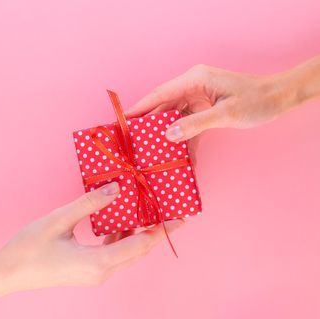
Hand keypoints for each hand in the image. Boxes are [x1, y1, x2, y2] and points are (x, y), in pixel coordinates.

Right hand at [0, 182, 181, 300]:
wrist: (9, 272)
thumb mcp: (60, 220)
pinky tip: (121, 222)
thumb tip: (116, 188)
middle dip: (156, 231)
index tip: (180, 219)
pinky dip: (123, 238)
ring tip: (148, 213)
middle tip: (170, 213)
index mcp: (98, 262)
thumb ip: (90, 203)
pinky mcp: (90, 271)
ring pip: (127, 253)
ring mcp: (96, 274)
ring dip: (139, 234)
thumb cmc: (30, 248)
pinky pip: (115, 254)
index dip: (161, 231)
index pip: (140, 245)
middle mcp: (102, 272)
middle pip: (138, 251)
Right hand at [126, 59, 319, 140]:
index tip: (124, 120)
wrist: (277, 99)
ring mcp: (199, 99)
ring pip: (175, 118)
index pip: (161, 94)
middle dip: (151, 125)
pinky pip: (189, 125)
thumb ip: (195, 124)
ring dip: (168, 135)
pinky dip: (186, 140)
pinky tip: (182, 156)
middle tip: (136, 141)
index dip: (141, 107)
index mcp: (195, 80)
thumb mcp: (225, 114)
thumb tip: (168, 135)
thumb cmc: (254, 101)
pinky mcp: (205, 110)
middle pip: (165, 107)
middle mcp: (193, 87)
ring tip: (154, 153)